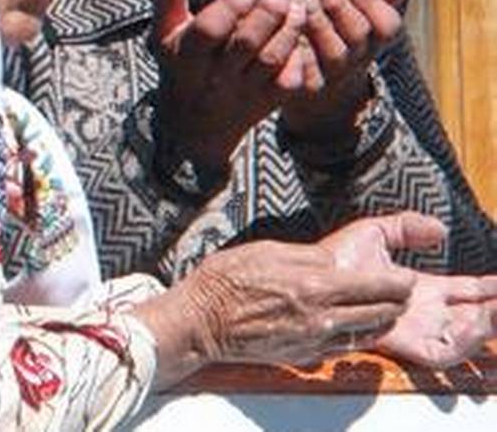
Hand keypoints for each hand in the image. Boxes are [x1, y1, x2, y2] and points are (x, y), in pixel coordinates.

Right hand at [139, 228, 414, 382]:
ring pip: (368, 333)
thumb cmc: (225, 281)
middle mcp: (321, 317)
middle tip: (402, 293)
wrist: (200, 321)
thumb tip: (337, 261)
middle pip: (381, 313)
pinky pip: (346, 347)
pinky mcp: (307, 356)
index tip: (407, 278)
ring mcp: (315, 340)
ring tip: (387, 309)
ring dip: (383, 321)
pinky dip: (359, 335)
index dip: (399, 283)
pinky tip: (358, 325)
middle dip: (397, 302)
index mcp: (313, 285)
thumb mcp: (266, 251)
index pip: (376, 287)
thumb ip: (308, 256)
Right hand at [152, 0, 308, 169]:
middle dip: (269, 7)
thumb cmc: (181, 65)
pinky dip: (299, 53)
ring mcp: (244, 91)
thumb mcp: (164, 34)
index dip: (234, 2)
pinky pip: (290, 78)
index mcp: (186, 57)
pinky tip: (302, 29)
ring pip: (272, 58)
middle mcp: (215, 77)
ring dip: (290, 25)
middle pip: (246, 42)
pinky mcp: (268, 102)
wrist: (196, 125)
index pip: (211, 28)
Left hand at [278, 0, 406, 140]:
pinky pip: (303, 67)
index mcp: (377, 36)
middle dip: (339, 3)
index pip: (386, 23)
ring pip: (334, 51)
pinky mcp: (307, 83)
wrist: (321, 79)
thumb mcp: (367, 6)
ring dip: (317, 20)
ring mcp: (335, 73)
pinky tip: (283, 22)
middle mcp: (359, 57)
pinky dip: (295, 45)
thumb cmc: (342, 26)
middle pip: (359, 33)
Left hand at [323, 212, 496, 369]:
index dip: (492, 289)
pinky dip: (463, 340)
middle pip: (476, 319)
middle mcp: (426, 314)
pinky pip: (442, 351)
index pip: (469, 292)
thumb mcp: (375, 234)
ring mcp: (418, 331)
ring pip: (466, 339)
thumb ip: (407, 227)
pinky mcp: (405, 345)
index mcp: (424, 290)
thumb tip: (440, 229)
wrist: (310, 277)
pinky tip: (474, 320)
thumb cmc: (336, 260)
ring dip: (488, 326)